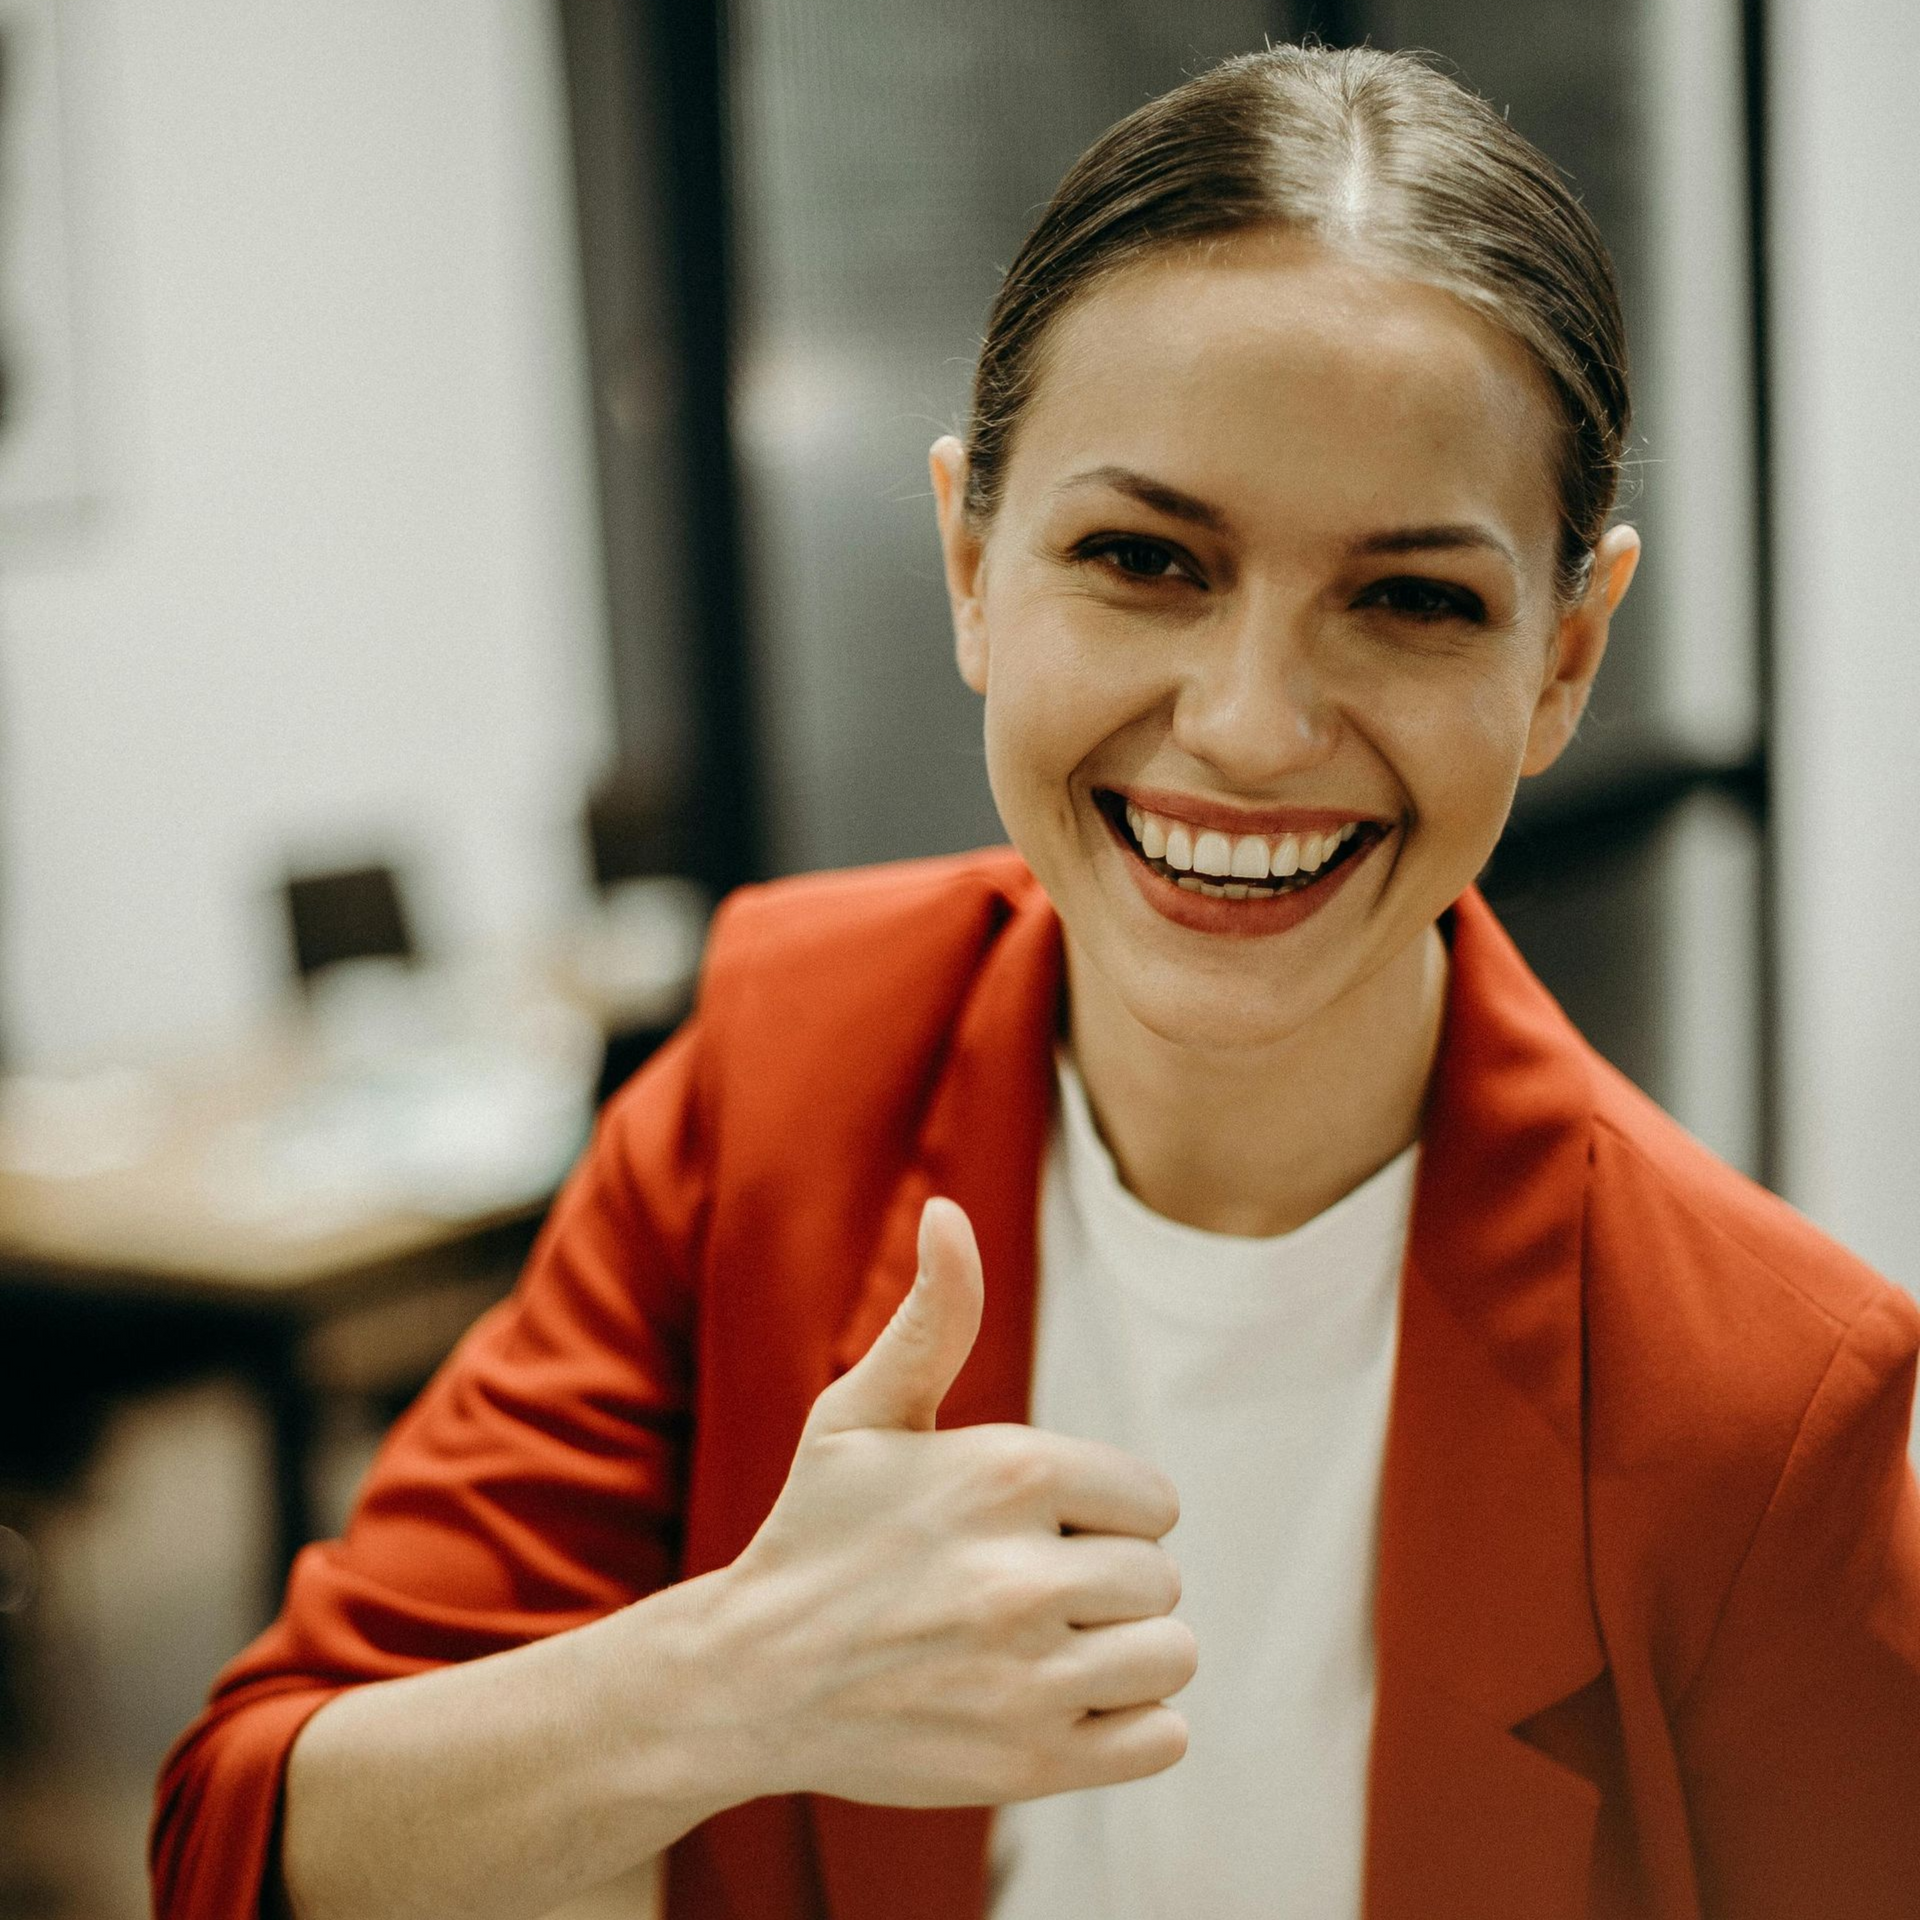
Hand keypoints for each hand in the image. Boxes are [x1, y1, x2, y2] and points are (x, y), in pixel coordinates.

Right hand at [698, 1196, 1194, 1807]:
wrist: (750, 1678)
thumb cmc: (816, 1531)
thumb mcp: (862, 1413)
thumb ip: (934, 1317)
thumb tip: (950, 1212)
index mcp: (1007, 1472)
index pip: (1154, 1500)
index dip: (1101, 1514)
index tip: (1034, 1528)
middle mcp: (1025, 1575)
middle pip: (1160, 1578)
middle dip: (1106, 1582)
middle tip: (1023, 1590)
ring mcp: (1031, 1678)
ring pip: (1173, 1654)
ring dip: (1123, 1654)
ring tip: (1044, 1647)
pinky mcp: (1034, 1765)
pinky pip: (1164, 1736)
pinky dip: (1127, 1725)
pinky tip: (1055, 1702)